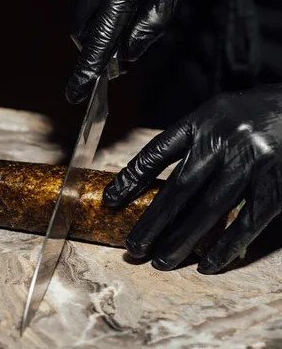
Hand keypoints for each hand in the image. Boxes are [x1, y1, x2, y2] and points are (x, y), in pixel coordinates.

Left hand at [103, 85, 281, 273]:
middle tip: (135, 247)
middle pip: (181, 187)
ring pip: (210, 210)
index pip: (159, 150)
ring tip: (161, 260)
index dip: (133, 176)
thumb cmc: (249, 114)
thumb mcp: (213, 113)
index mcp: (203, 121)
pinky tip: (208, 263)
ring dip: (183, 239)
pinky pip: (247, 223)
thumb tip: (150, 175)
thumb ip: (188, 139)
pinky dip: (226, 247)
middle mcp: (224, 141)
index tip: (111, 200)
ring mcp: (250, 163)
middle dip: (154, 221)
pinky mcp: (275, 185)